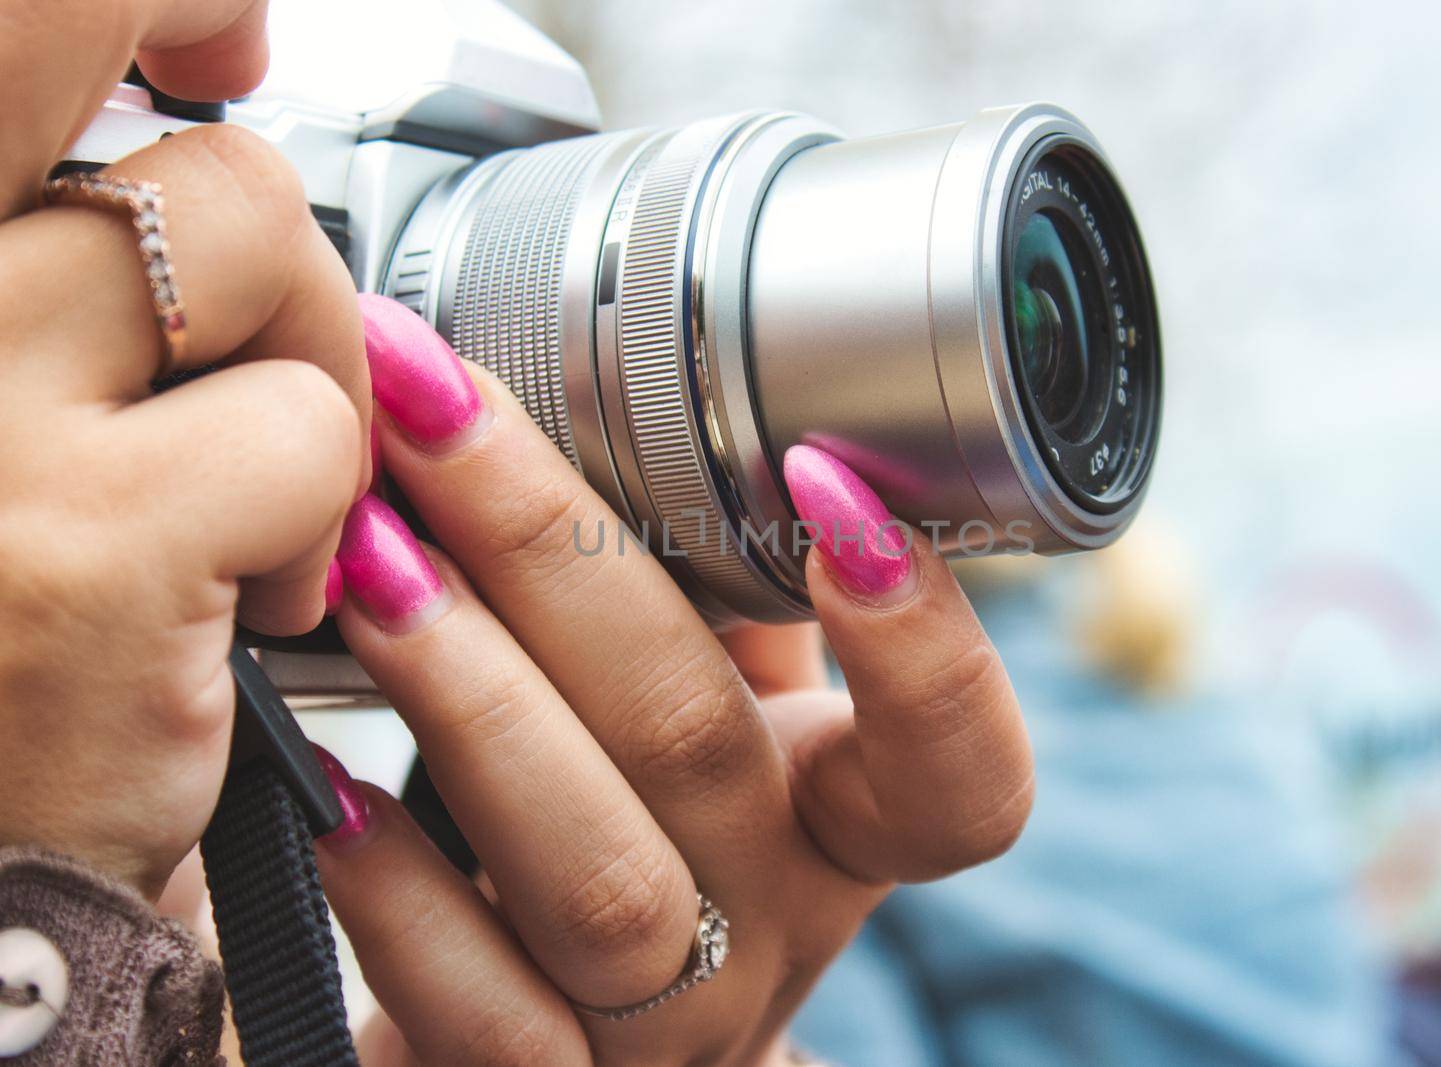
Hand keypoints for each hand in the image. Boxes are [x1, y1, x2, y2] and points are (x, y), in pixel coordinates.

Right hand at [0, 0, 369, 897]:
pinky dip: (322, 519)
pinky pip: (309, 431)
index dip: (211, 209)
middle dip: (291, 299)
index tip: (240, 302)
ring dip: (308, 402)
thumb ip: (100, 339)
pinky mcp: (82, 541)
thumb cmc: (12, 681)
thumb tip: (249, 236)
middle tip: (268, 435)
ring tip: (250, 541)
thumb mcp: (34, 456)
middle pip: (206, 172)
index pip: (87, 122)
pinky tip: (253, 615)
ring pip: (262, 249)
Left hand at [314, 300, 1032, 1064]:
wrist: (560, 1037)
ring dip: (475, 700)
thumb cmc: (634, 823)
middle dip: (560, 558)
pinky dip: (403, 897)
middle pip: (703, 748)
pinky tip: (328, 792)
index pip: (960, 773)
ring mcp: (667, 1022)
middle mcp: (775, 921)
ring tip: (368, 565)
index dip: (924, 644)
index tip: (823, 478)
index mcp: (842, 820)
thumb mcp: (710, 712)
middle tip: (437, 408)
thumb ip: (702, 598)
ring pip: (602, 879)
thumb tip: (605, 393)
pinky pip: (486, 1013)